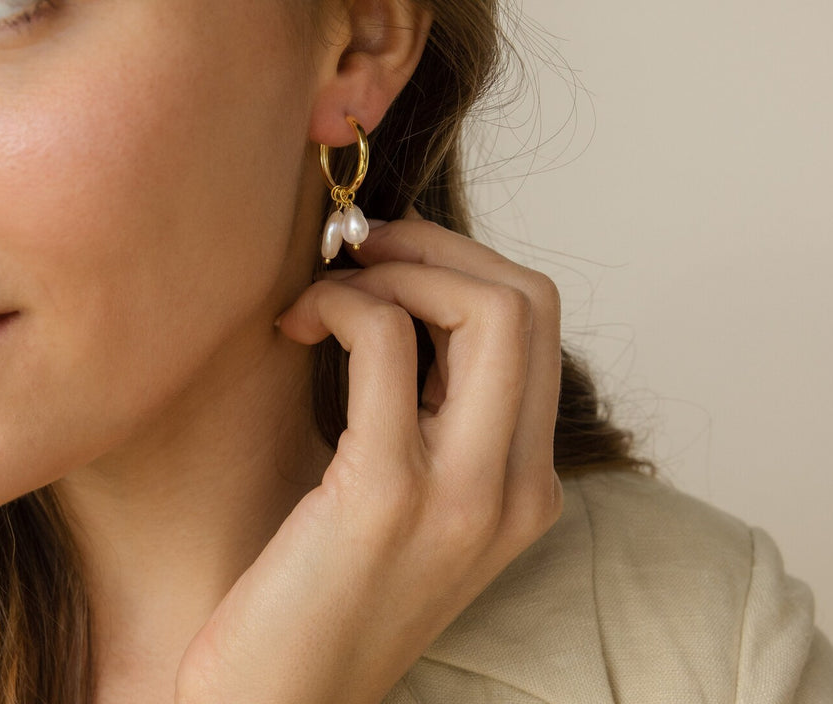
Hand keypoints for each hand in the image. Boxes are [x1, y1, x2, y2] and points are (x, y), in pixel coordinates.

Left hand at [176, 216, 562, 703]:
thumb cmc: (320, 587)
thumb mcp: (405, 493)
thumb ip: (431, 407)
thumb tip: (406, 282)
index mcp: (526, 482)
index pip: (538, 320)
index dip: (460, 261)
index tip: (387, 256)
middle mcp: (517, 487)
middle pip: (527, 299)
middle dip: (434, 246)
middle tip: (359, 251)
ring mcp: (465, 494)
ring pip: (481, 305)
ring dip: (388, 269)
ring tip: (325, 296)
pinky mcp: (388, 494)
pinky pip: (385, 338)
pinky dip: (340, 303)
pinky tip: (294, 327)